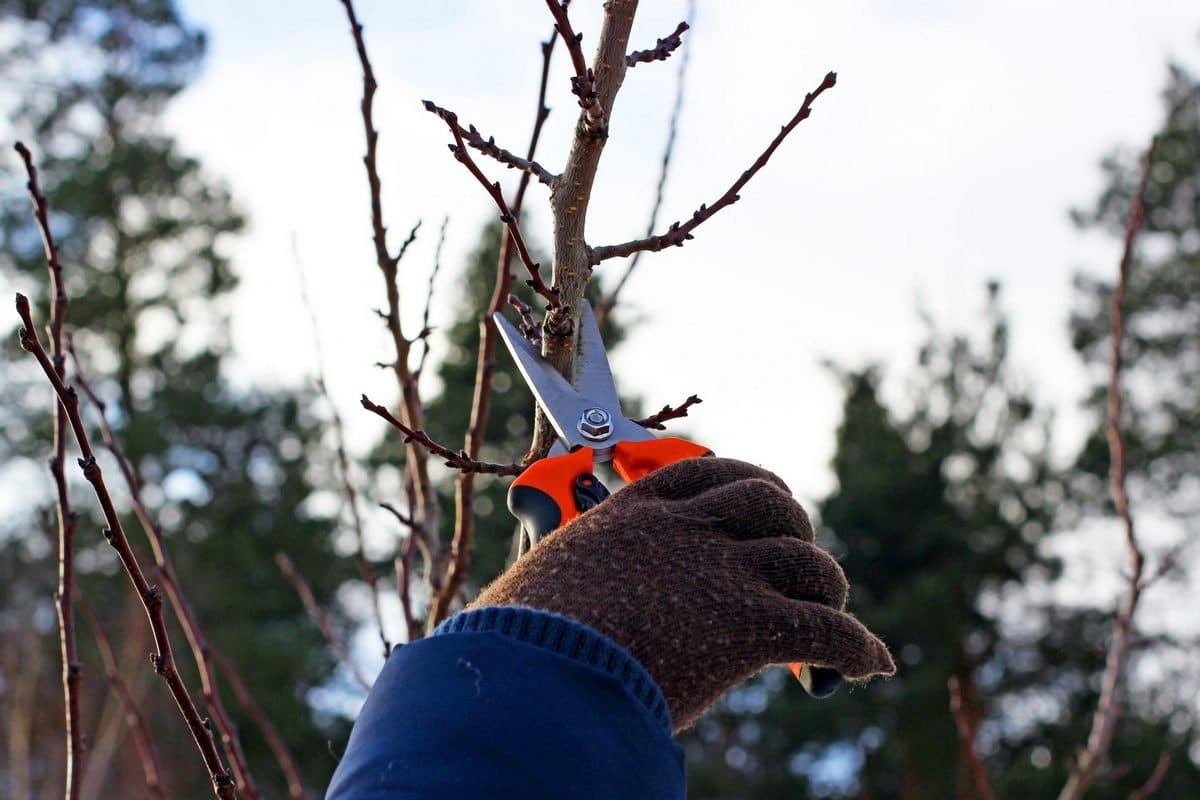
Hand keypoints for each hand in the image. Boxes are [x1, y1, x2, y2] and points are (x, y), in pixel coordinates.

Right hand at [470, 457, 894, 730]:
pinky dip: (857, 649)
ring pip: (808, 562)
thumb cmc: (519, 640)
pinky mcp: (749, 626)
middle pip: (772, 505)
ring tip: (832, 616)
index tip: (767, 506)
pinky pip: (828, 632)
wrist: (532, 672)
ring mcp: (722, 573)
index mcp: (637, 512)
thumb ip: (578, 578)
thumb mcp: (544, 583)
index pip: (712, 474)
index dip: (752, 487)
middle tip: (797, 567)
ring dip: (829, 590)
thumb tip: (559, 609)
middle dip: (794, 532)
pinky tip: (868, 666)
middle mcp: (687, 530)